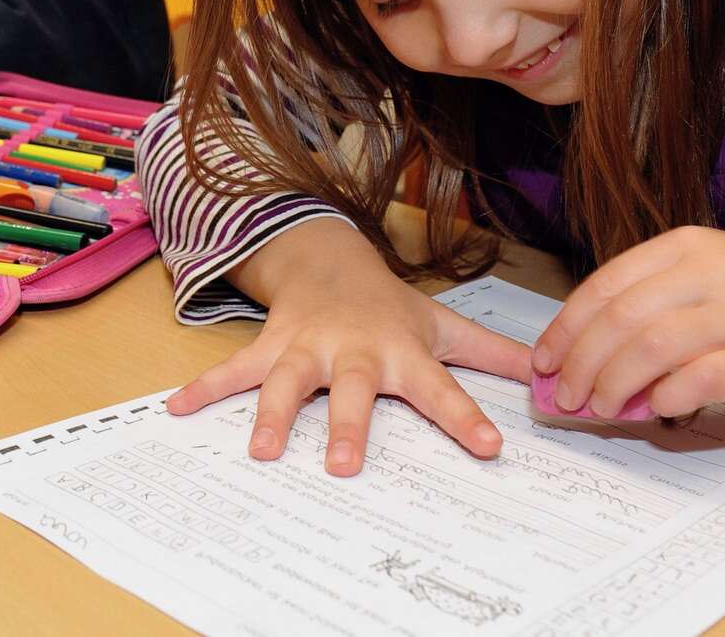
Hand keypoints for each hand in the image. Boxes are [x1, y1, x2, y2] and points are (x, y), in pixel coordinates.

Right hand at [165, 219, 532, 476]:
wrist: (328, 257)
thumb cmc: (390, 306)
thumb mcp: (442, 324)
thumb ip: (492, 356)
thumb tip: (549, 377)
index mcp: (402, 350)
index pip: (440, 388)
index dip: (463, 417)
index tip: (488, 447)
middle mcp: (354, 350)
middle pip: (353, 390)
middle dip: (348, 425)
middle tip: (345, 466)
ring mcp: (307, 348)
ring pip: (288, 382)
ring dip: (273, 415)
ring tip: (262, 452)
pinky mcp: (271, 347)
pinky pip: (235, 370)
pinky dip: (204, 389)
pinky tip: (176, 410)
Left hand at [530, 226, 724, 419]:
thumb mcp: (711, 277)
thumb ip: (654, 305)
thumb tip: (586, 354)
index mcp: (688, 245)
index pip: (606, 285)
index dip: (567, 327)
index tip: (544, 361)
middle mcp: (713, 270)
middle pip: (620, 319)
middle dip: (581, 363)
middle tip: (566, 396)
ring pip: (652, 348)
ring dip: (614, 384)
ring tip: (601, 407)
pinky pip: (701, 379)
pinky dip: (666, 397)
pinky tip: (654, 409)